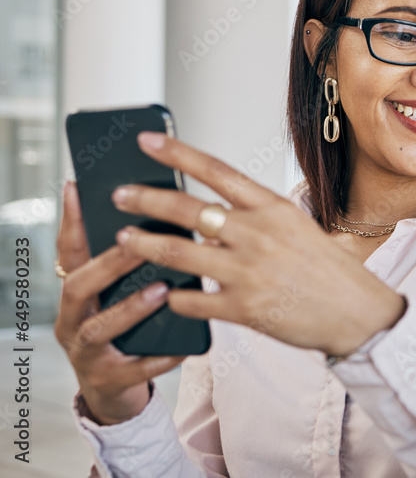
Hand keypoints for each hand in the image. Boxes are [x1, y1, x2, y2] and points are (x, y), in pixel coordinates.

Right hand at [54, 179, 186, 424]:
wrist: (114, 389)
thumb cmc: (124, 330)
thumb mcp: (118, 295)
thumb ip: (130, 265)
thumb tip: (161, 217)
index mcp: (77, 293)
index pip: (70, 252)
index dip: (72, 222)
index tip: (79, 189)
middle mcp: (73, 319)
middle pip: (80, 286)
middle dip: (108, 264)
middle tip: (137, 243)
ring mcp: (87, 352)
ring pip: (100, 328)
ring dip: (130, 308)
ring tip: (161, 291)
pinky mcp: (108, 380)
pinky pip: (136, 369)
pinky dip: (159, 358)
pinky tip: (183, 346)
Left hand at [109, 130, 405, 356]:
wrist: (359, 314)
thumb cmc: (332, 272)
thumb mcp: (300, 230)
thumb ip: (258, 221)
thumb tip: (213, 218)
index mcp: (274, 209)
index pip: (218, 172)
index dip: (178, 154)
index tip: (147, 141)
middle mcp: (258, 234)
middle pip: (189, 209)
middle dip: (146, 200)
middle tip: (120, 195)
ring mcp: (249, 272)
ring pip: (180, 253)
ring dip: (146, 245)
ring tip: (123, 240)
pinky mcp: (243, 308)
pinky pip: (193, 300)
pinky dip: (174, 297)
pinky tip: (164, 295)